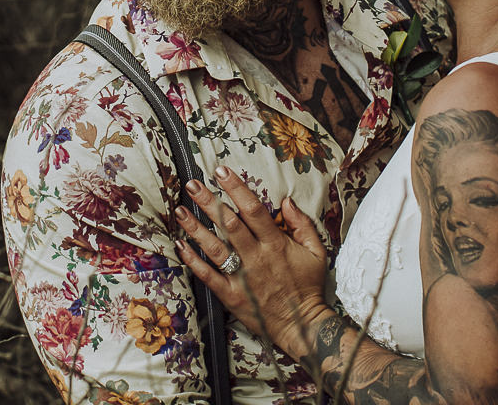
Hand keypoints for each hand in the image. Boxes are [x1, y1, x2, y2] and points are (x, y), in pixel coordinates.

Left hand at [175, 167, 335, 359]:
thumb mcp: (316, 252)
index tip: (221, 171)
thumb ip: (303, 224)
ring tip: (180, 210)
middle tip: (192, 183)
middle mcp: (256, 257)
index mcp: (275, 244)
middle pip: (229, 224)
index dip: (236, 189)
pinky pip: (208, 276)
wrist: (302, 325)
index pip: (253, 210)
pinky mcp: (231, 295)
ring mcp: (242, 277)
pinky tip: (181, 246)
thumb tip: (287, 200)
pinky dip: (193, 261)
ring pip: (215, 248)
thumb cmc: (308, 286)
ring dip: (196, 228)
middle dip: (210, 202)